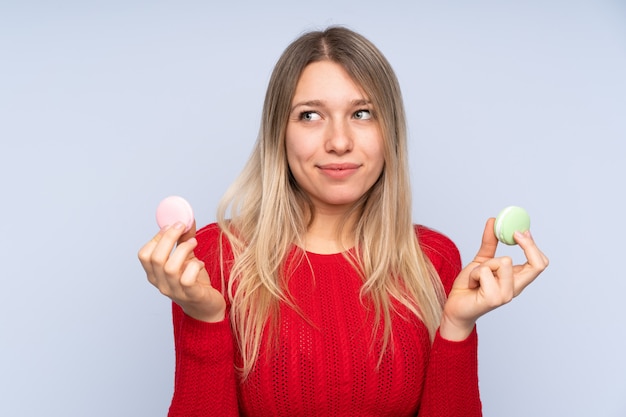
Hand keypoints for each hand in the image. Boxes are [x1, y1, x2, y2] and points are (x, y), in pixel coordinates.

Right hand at [138, 221, 226, 321]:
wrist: (207, 307)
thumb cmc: (195, 282)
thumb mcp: (187, 259)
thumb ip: (184, 240)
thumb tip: (187, 218)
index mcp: (155, 274)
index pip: (144, 255)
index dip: (156, 237)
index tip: (170, 225)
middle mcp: (161, 283)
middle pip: (156, 258)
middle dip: (169, 237)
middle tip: (182, 226)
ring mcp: (174, 291)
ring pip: (170, 267)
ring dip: (183, 249)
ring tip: (194, 243)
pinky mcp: (190, 295)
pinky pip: (188, 278)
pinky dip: (195, 265)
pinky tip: (200, 263)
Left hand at [440, 218, 548, 340]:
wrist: (455, 307)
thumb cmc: (470, 286)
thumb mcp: (480, 261)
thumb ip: (489, 243)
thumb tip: (493, 221)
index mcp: (516, 279)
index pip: (540, 263)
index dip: (533, 245)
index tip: (519, 231)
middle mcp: (515, 288)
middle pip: (537, 264)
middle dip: (528, 244)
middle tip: (514, 233)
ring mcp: (506, 295)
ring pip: (503, 261)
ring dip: (484, 264)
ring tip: (477, 276)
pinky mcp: (494, 298)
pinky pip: (485, 271)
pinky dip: (475, 273)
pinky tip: (472, 283)